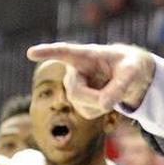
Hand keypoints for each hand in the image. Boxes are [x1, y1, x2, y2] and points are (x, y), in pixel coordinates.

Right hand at [26, 42, 155, 116]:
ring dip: (100, 105)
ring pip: (80, 104)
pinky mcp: (78, 100)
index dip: (47, 52)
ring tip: (112, 93)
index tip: (31, 52)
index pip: (64, 52)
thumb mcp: (132, 73)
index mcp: (86, 54)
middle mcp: (75, 69)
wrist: (131, 76)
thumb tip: (104, 104)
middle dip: (96, 100)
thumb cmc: (131, 66)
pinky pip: (86, 112)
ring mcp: (74, 85)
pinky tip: (106, 99)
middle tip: (114, 100)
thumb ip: (120, 86)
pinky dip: (100, 111)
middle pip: (75, 91)